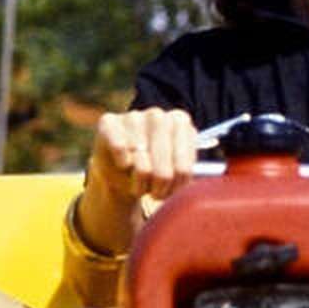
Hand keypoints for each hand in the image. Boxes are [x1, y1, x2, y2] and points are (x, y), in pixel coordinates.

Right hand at [81, 109, 200, 241]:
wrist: (120, 170)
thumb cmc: (153, 170)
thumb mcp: (176, 171)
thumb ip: (188, 172)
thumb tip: (199, 183)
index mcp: (180, 122)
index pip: (184, 166)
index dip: (178, 186)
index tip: (173, 190)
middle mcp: (158, 115)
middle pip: (164, 170)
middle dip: (159, 189)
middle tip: (155, 192)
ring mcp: (133, 116)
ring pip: (142, 166)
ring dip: (139, 182)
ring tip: (138, 181)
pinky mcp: (109, 122)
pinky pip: (121, 150)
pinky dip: (121, 165)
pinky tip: (122, 164)